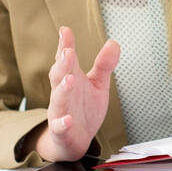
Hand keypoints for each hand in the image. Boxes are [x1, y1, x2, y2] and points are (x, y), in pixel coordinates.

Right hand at [36, 26, 119, 162]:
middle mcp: (62, 92)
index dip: (65, 45)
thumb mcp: (98, 85)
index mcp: (70, 78)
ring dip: (63, 89)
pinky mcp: (61, 130)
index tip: (65, 31)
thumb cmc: (85, 108)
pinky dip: (63, 123)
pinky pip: (60, 127)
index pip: (66, 59)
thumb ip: (104, 65)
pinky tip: (68, 119)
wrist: (76, 139)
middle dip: (63, 64)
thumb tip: (114, 42)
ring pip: (58, 99)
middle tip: (68, 51)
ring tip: (70, 79)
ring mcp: (60, 111)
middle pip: (59, 75)